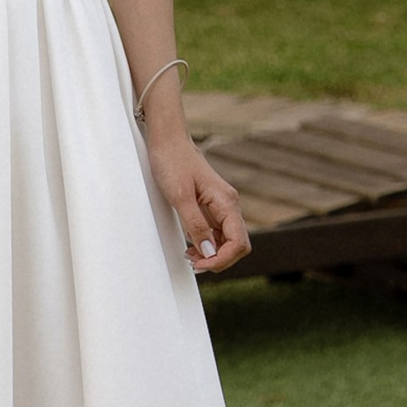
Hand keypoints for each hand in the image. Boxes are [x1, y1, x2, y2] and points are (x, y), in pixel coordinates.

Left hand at [148, 131, 249, 275]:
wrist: (168, 142)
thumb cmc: (173, 163)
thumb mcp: (180, 197)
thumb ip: (196, 226)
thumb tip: (209, 252)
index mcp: (227, 201)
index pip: (238, 242)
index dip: (222, 259)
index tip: (201, 264)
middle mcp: (229, 205)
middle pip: (238, 245)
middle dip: (219, 259)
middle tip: (195, 263)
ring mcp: (222, 206)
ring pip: (228, 241)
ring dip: (213, 254)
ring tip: (191, 256)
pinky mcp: (212, 207)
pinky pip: (218, 233)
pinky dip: (207, 244)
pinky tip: (192, 246)